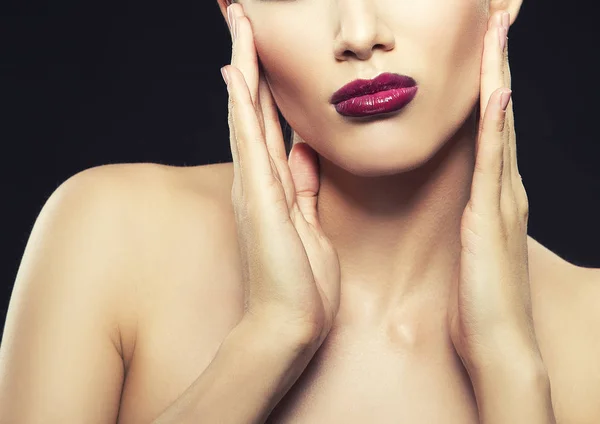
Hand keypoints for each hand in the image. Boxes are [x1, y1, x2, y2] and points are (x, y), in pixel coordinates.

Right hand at [221, 3, 340, 347]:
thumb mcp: (309, 222)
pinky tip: (236, 69)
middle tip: (240, 15)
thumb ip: (304, 185)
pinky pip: (249, 139)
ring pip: (246, 111)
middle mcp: (258, 177)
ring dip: (243, 65)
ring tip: (238, 22)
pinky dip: (242, 103)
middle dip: (248, 58)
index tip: (261, 44)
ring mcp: (255, 185)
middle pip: (251, 105)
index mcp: (275, 182)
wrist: (292, 322)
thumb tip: (303, 150)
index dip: (264, 80)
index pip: (267, 119)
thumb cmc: (302, 279)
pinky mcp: (259, 197)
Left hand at [447, 11, 541, 375]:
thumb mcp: (472, 244)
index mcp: (494, 194)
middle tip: (496, 20)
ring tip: (497, 36)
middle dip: (498, 67)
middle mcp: (504, 190)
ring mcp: (502, 202)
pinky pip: (494, 164)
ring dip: (499, 80)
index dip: (488, 85)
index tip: (482, 46)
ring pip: (501, 128)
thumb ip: (472, 212)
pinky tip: (498, 96)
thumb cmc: (480, 298)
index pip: (491, 127)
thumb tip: (465, 192)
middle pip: (501, 115)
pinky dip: (498, 129)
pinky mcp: (491, 219)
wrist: (498, 343)